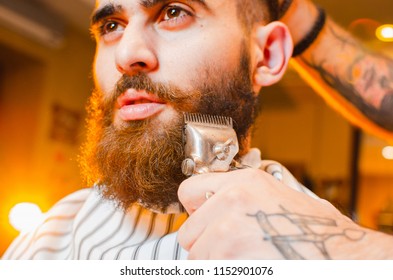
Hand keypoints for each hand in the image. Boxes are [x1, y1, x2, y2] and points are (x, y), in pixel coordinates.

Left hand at [177, 168, 365, 258]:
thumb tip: (210, 205)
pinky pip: (207, 271)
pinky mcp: (228, 259)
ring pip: (196, 258)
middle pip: (188, 232)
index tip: (203, 220)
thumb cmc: (312, 231)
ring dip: (214, 263)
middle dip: (204, 244)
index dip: (195, 210)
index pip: (188, 191)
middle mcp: (231, 200)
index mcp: (243, 182)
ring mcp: (227, 230)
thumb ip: (237, 195)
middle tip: (232, 248)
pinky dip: (222, 271)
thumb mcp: (275, 195)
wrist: (340, 256)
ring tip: (245, 259)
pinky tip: (248, 267)